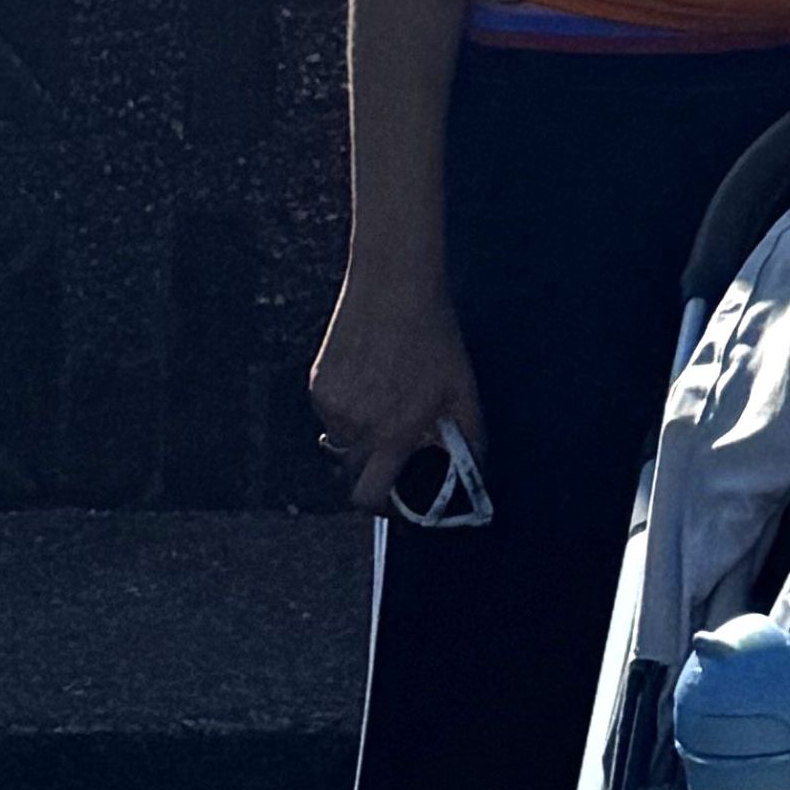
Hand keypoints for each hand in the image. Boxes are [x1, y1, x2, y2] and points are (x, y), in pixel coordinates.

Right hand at [308, 259, 485, 518]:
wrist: (394, 285)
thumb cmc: (433, 334)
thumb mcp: (462, 387)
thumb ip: (468, 437)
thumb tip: (473, 471)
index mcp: (393, 434)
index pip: (370, 497)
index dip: (382, 504)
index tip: (396, 495)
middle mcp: (357, 427)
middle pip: (355, 473)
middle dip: (375, 465)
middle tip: (396, 438)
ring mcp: (332, 407)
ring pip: (343, 441)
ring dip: (362, 432)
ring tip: (386, 392)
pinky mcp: (317, 386)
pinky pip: (330, 413)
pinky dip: (347, 405)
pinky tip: (368, 372)